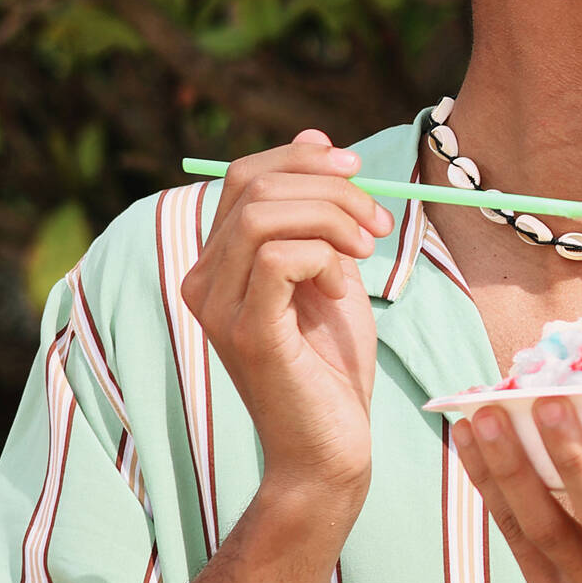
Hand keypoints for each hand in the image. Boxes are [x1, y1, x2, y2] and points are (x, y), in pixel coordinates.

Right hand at [180, 128, 384, 509]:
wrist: (331, 444)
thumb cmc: (333, 363)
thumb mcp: (333, 269)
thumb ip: (319, 212)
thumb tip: (314, 138)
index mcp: (219, 261)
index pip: (244, 176)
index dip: (303, 159)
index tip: (358, 172)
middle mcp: (203, 280)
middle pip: (254, 187)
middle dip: (331, 190)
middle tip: (378, 225)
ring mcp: (218, 308)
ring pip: (263, 215)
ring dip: (333, 220)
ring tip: (365, 254)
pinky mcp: (246, 333)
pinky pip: (278, 258)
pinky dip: (324, 258)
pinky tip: (344, 288)